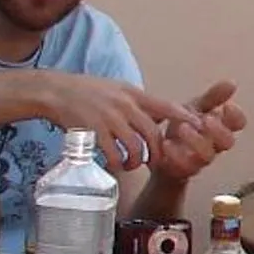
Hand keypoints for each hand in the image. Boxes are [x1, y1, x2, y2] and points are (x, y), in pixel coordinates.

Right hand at [26, 72, 183, 172]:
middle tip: (155, 162)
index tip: (199, 128)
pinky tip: (114, 165)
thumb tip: (156, 115)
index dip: (184, 119)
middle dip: (157, 152)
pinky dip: (116, 163)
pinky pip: (113, 154)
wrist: (54, 91)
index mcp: (132, 93)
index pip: (166, 106)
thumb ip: (135, 102)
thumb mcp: (116, 88)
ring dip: (136, 161)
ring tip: (132, 165)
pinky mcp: (94, 131)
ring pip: (135, 147)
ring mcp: (110, 118)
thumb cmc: (85, 91)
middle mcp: (124, 105)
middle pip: (152, 134)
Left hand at [146, 81, 247, 182]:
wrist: (159, 152)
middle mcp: (214, 145)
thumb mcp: (195, 108)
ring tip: (181, 128)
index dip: (236, 116)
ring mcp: (200, 160)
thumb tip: (233, 82)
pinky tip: (166, 144)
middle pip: (228, 142)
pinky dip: (176, 154)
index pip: (238, 123)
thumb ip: (213, 97)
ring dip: (196, 141)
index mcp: (220, 127)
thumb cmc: (183, 128)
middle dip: (218, 130)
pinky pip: (185, 167)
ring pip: (208, 156)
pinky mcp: (184, 170)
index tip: (226, 106)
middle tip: (205, 119)